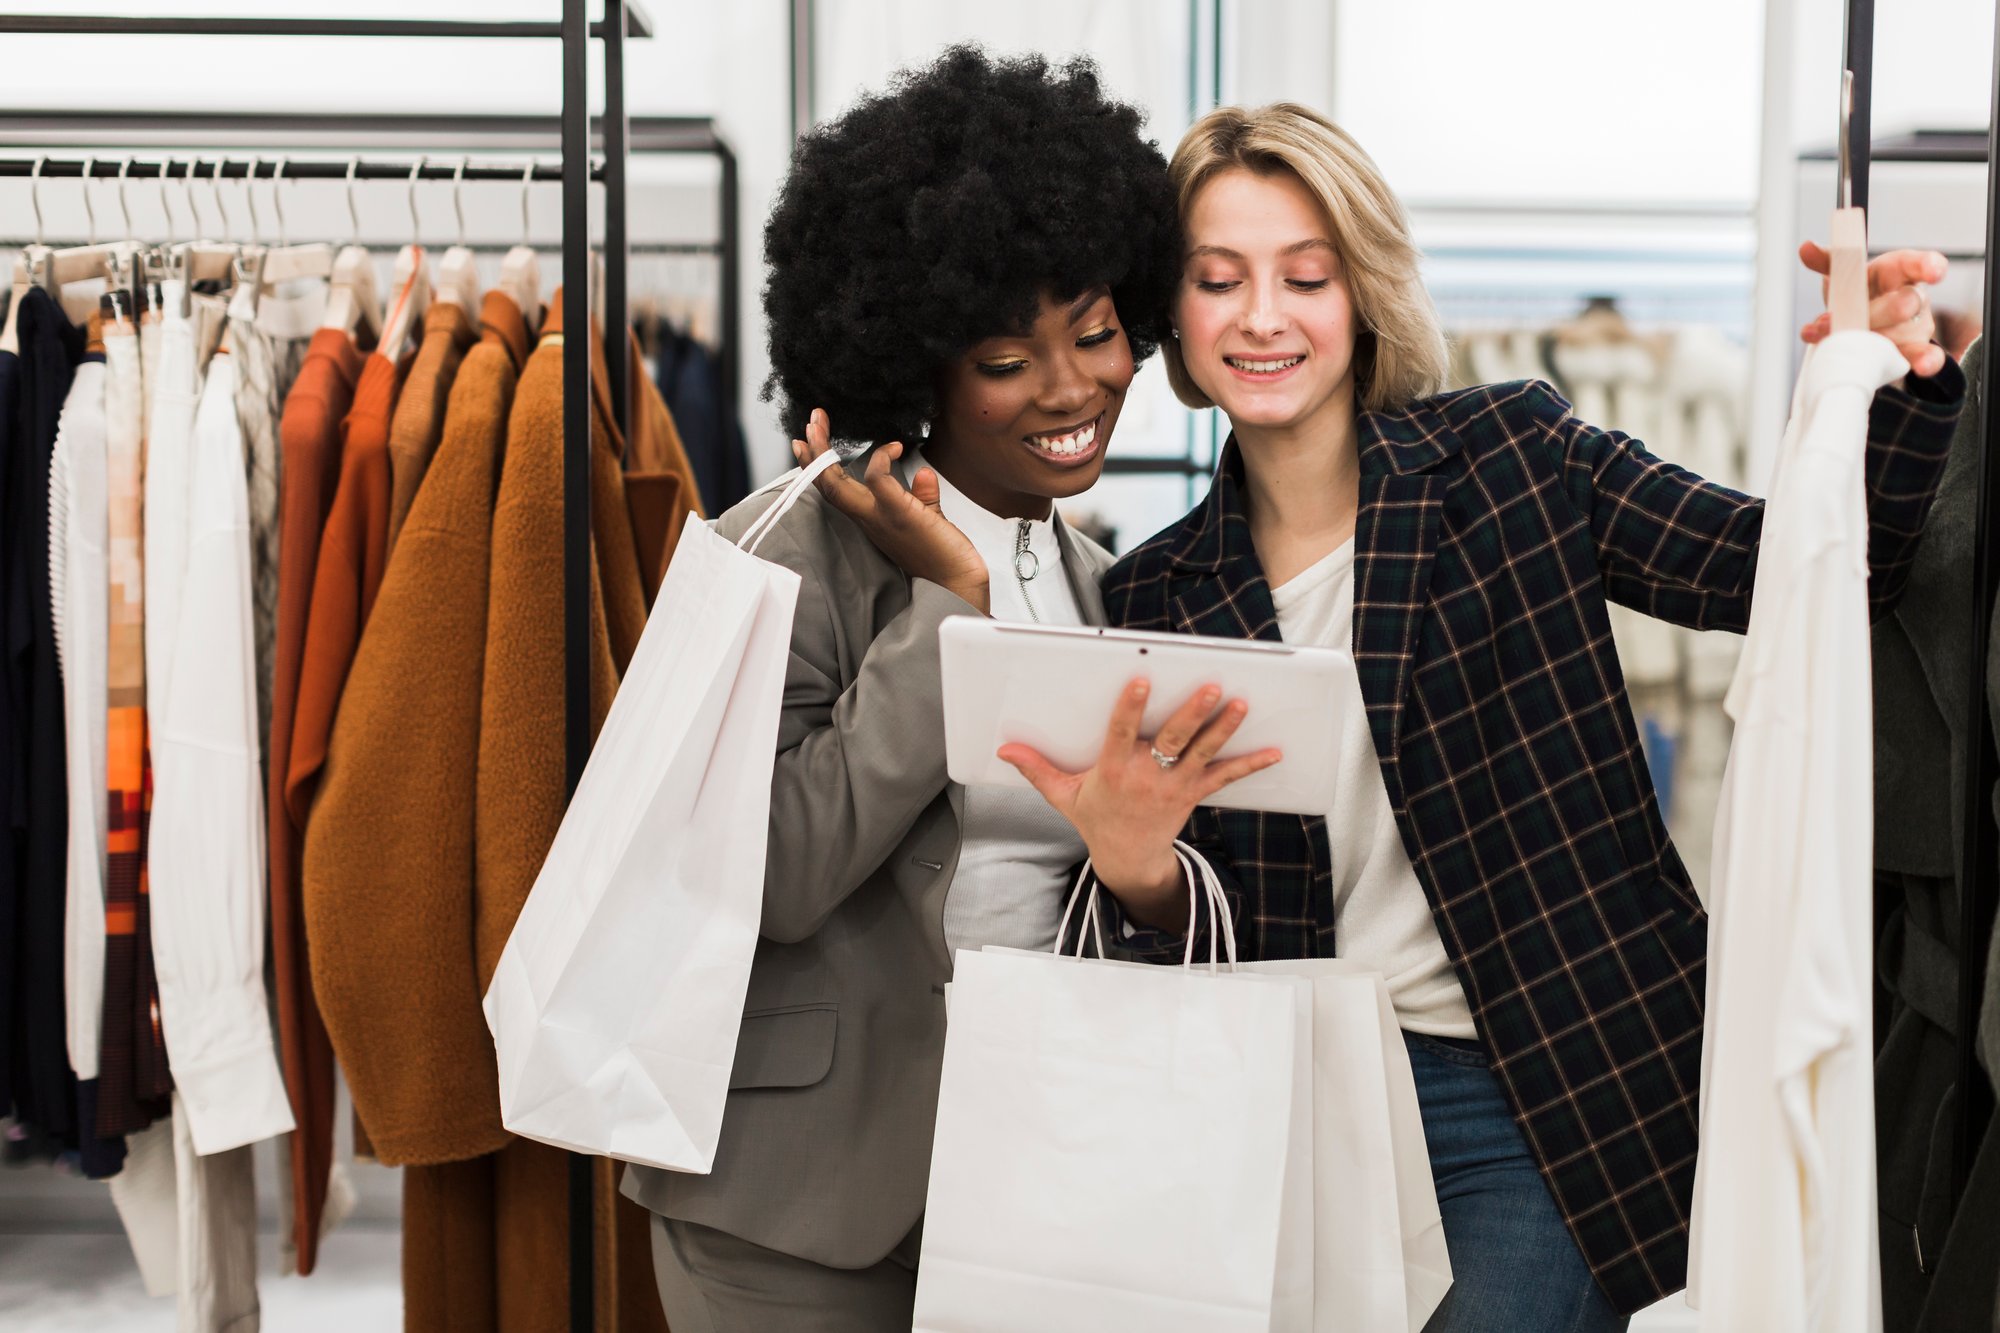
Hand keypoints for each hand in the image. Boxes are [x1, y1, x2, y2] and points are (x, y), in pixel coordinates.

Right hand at [792, 409, 989, 612]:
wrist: (956, 585)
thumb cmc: (944, 559)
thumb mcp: (927, 520)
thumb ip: (922, 497)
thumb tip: (923, 474)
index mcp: (872, 520)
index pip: (836, 490)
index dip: (819, 468)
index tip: (809, 443)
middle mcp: (869, 519)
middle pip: (827, 484)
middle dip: (813, 452)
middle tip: (810, 422)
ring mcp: (881, 518)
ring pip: (837, 485)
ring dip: (824, 452)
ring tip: (819, 423)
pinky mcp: (899, 514)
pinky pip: (878, 480)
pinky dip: (881, 459)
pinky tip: (893, 447)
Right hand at [1000, 679, 1281, 931]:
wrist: (1128, 860)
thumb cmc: (1095, 819)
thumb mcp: (1063, 796)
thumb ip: (1036, 769)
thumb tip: (1005, 749)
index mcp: (1114, 772)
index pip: (1121, 735)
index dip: (1130, 708)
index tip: (1140, 680)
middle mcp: (1148, 777)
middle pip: (1173, 741)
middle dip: (1193, 713)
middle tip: (1211, 686)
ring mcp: (1175, 786)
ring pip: (1203, 753)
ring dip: (1224, 729)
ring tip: (1241, 703)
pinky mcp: (1194, 793)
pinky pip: (1225, 777)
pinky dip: (1250, 764)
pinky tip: (1274, 750)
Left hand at [1798, 243, 1948, 376]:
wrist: (1870, 321)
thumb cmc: (1863, 291)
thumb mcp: (1848, 274)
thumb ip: (1830, 262)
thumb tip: (1806, 248)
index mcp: (1897, 271)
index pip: (1917, 263)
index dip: (1928, 266)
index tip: (1934, 272)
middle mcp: (1913, 296)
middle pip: (1904, 303)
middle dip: (1873, 313)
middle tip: (1838, 319)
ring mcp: (1915, 325)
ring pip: (1899, 334)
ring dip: (1865, 340)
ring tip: (1837, 341)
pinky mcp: (1913, 349)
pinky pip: (1924, 356)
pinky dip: (1924, 361)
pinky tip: (1923, 367)